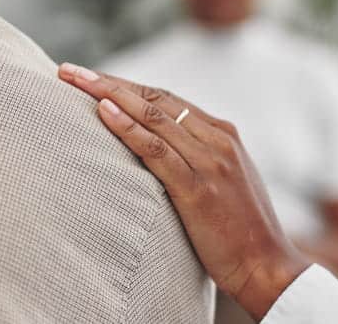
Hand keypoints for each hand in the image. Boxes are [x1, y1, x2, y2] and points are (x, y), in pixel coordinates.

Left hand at [58, 64, 310, 320]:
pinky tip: (103, 112)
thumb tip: (159, 148)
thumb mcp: (224, 181)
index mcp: (223, 134)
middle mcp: (217, 139)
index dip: (126, 86)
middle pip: (155, 99)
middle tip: (70, 71)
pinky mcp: (198, 188)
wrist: (267, 266)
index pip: (166, 99)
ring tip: (73, 81)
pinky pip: (156, 150)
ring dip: (108, 94)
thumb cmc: (241, 229)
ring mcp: (209, 162)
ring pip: (153, 117)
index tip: (93, 79)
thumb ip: (198, 158)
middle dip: (109, 81)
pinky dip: (128, 128)